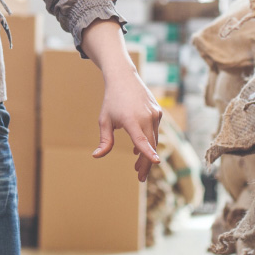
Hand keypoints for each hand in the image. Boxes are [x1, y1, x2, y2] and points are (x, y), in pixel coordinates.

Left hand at [93, 66, 162, 181]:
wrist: (124, 78)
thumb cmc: (111, 100)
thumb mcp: (104, 120)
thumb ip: (105, 140)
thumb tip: (96, 156)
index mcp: (131, 120)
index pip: (141, 139)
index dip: (148, 152)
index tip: (156, 161)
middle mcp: (146, 117)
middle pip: (150, 146)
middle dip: (145, 163)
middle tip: (139, 177)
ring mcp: (154, 114)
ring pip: (154, 140)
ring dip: (147, 153)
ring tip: (137, 166)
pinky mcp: (158, 112)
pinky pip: (155, 131)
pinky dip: (149, 141)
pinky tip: (138, 149)